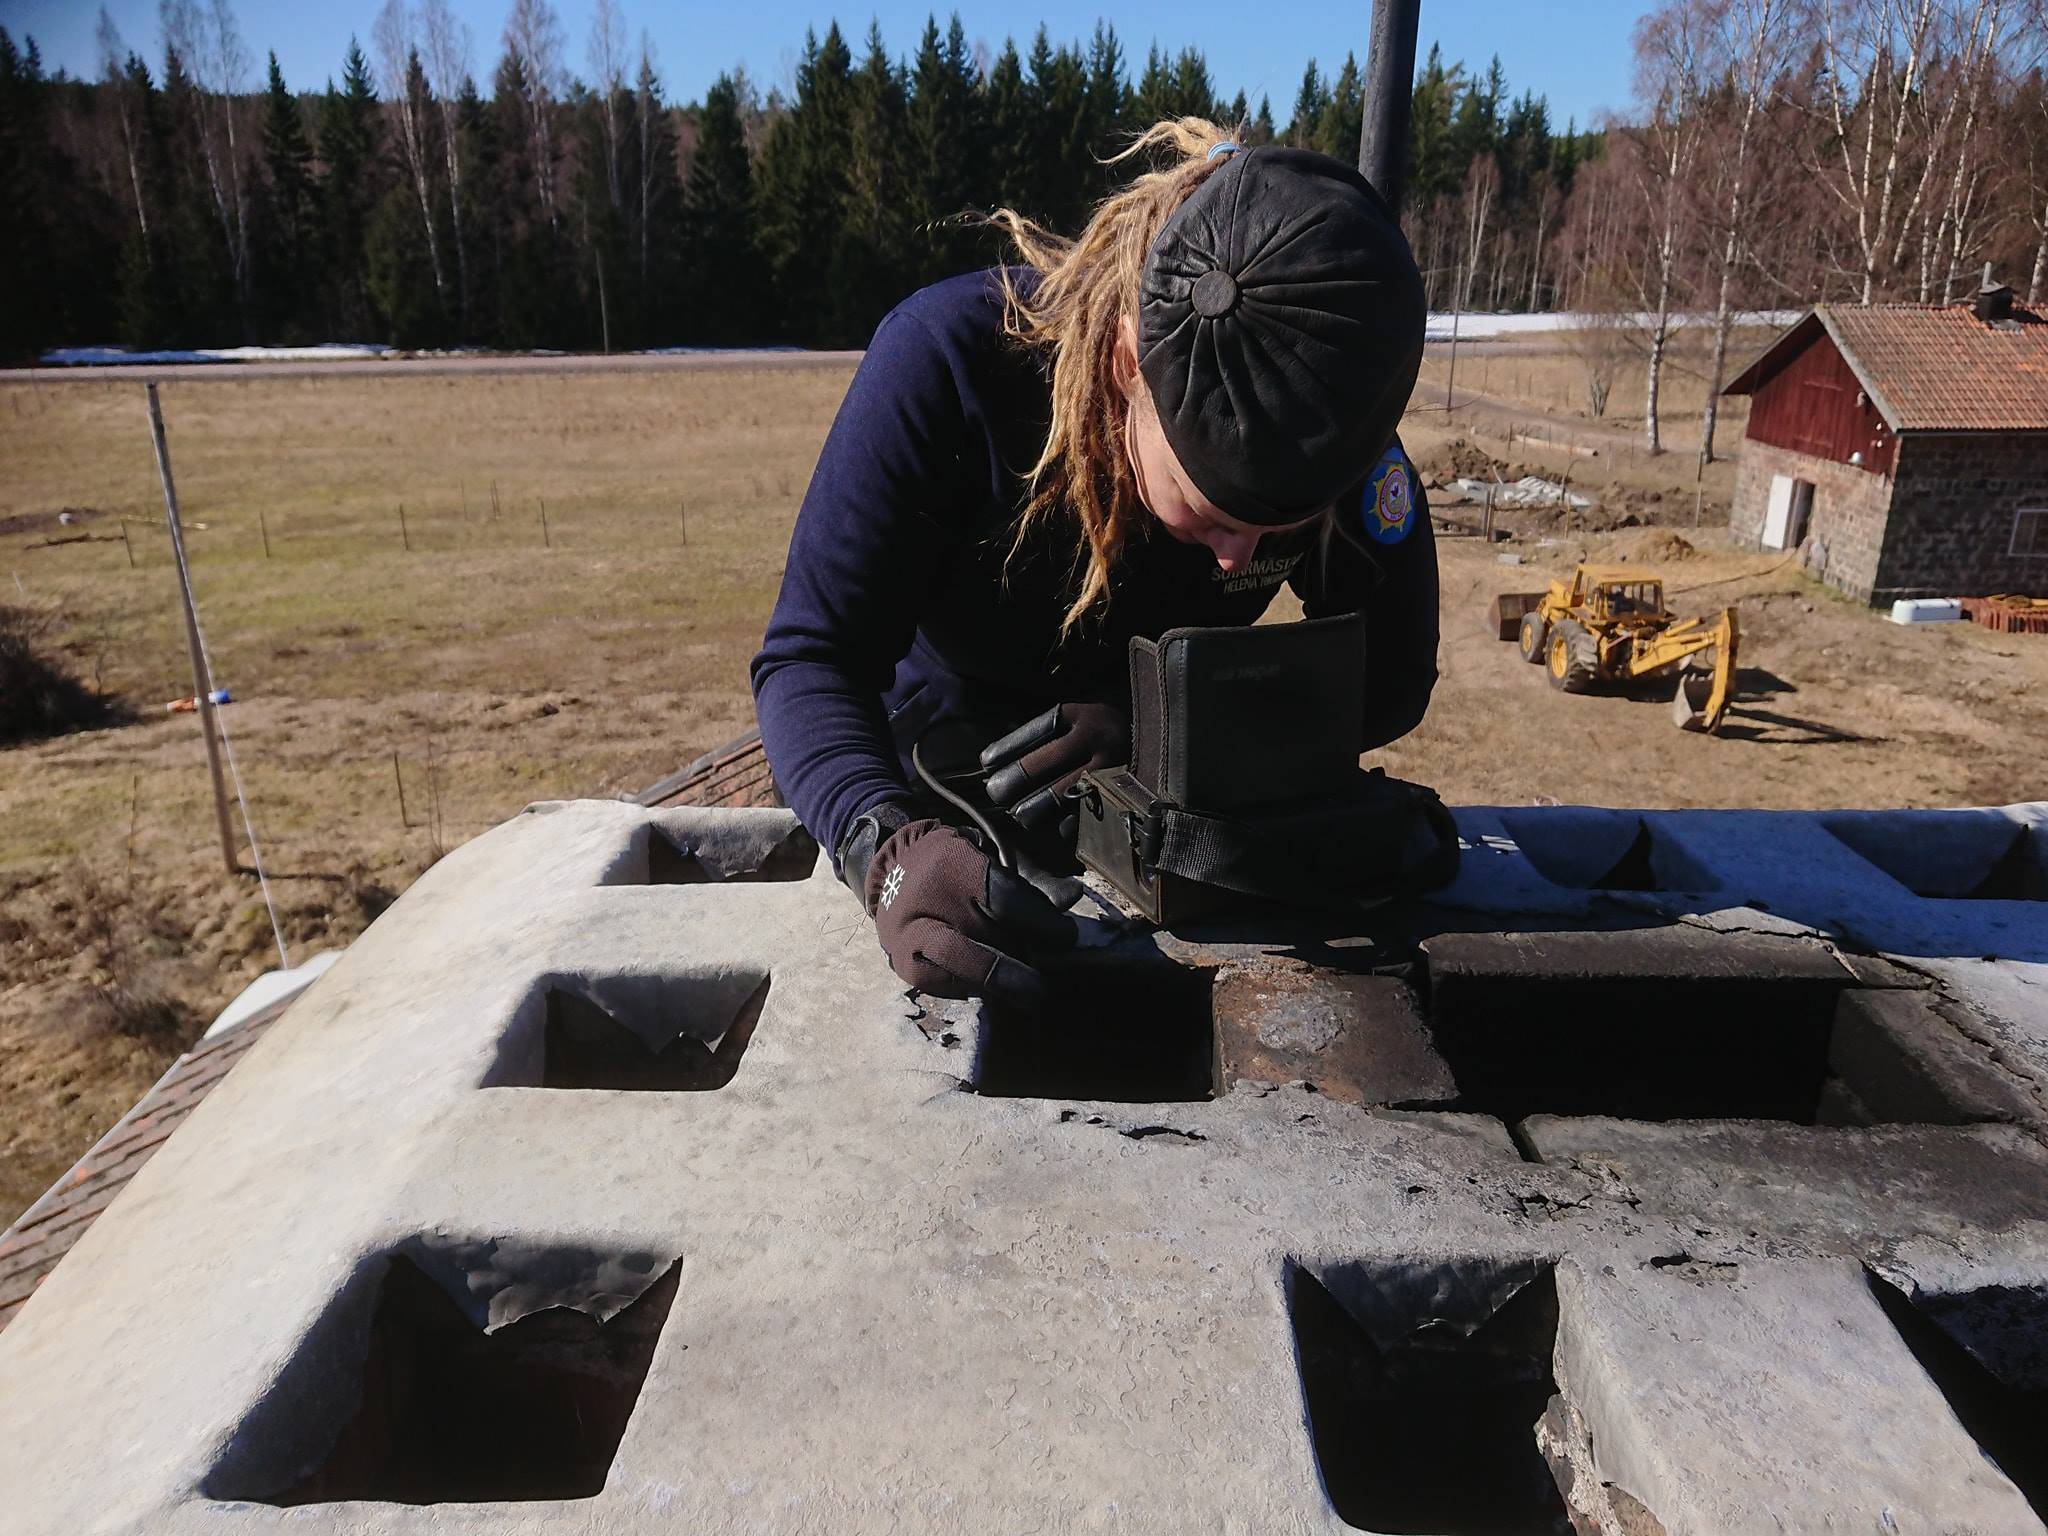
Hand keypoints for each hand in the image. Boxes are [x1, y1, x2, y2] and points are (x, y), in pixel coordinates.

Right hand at [864, 819, 1074, 1003]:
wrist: (894, 868)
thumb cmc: (956, 863)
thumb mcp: (995, 859)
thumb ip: (1034, 882)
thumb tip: (1073, 898)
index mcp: (955, 865)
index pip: (1006, 903)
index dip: (1041, 924)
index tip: (1067, 937)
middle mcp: (929, 901)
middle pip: (987, 940)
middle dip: (1021, 967)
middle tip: (1043, 986)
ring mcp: (911, 936)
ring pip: (966, 969)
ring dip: (1001, 984)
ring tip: (1026, 993)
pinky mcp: (904, 964)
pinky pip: (948, 985)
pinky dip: (975, 989)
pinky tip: (994, 993)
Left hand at [979, 702, 1129, 833]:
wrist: (1155, 744)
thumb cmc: (1098, 734)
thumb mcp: (1076, 721)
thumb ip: (1043, 736)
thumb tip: (995, 763)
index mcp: (1081, 718)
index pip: (1035, 733)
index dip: (1006, 751)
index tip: (986, 763)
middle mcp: (1096, 741)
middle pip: (1042, 765)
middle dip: (1012, 783)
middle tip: (996, 793)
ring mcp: (1110, 771)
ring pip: (1059, 797)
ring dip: (1033, 809)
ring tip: (1020, 813)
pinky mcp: (1119, 798)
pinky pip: (1081, 817)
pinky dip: (1061, 824)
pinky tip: (1052, 823)